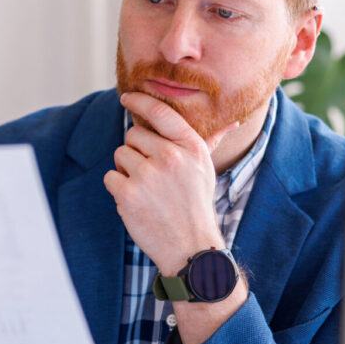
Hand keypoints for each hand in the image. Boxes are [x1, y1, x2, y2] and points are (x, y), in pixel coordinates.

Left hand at [103, 92, 238, 274]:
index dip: (139, 101)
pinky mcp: (128, 194)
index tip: (127, 97)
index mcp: (190, 146)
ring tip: (146, 189)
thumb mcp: (206, 169)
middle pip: (133, 134)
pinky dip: (117, 188)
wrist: (190, 246)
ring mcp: (147, 175)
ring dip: (126, 170)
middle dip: (136, 150)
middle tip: (151, 174)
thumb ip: (209, 142)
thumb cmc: (196, 204)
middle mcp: (170, 156)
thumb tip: (234, 120)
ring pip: (120, 154)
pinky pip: (110, 176)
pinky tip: (136, 201)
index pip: (160, 112)